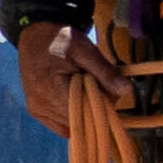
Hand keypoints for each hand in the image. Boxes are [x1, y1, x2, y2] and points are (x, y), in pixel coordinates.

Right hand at [17, 18, 133, 130]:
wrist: (36, 35)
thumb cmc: (61, 40)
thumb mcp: (85, 50)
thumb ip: (105, 71)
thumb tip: (126, 90)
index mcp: (52, 88)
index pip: (86, 111)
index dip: (103, 106)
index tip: (111, 93)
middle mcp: (41, 104)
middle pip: (80, 120)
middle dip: (96, 109)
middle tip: (100, 88)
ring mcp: (37, 110)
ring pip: (72, 125)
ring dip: (85, 113)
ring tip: (85, 91)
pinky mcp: (36, 111)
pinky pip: (62, 126)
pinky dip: (74, 117)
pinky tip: (77, 101)